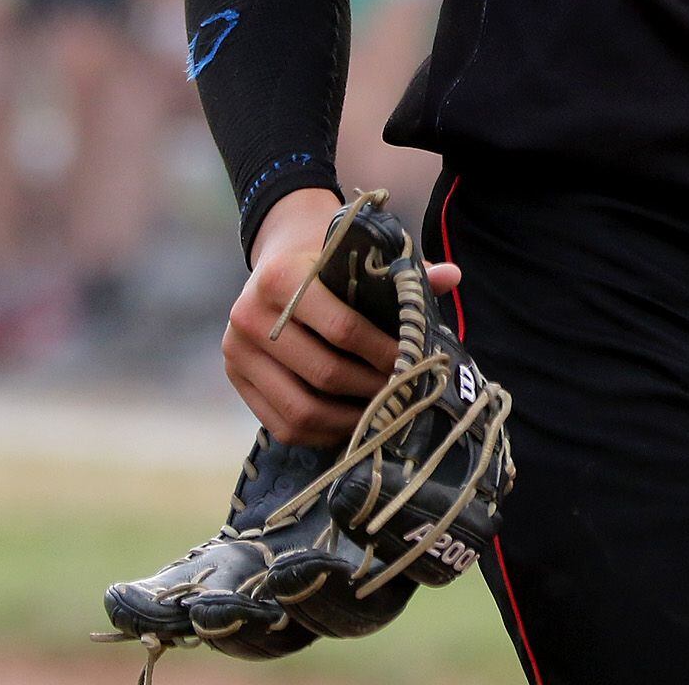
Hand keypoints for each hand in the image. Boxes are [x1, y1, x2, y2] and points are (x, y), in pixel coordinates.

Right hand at [223, 187, 463, 446]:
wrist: (277, 256)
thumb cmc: (330, 258)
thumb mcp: (359, 254)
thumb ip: (403, 272)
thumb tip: (454, 276)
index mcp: (282, 278)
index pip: (343, 328)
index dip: (384, 352)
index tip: (414, 362)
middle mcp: (249, 315)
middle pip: (323, 373)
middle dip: (371, 389)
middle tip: (404, 394)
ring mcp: (236, 351)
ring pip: (300, 408)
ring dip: (348, 419)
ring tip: (382, 414)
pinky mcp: (234, 378)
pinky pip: (281, 423)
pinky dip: (321, 432)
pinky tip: (351, 424)